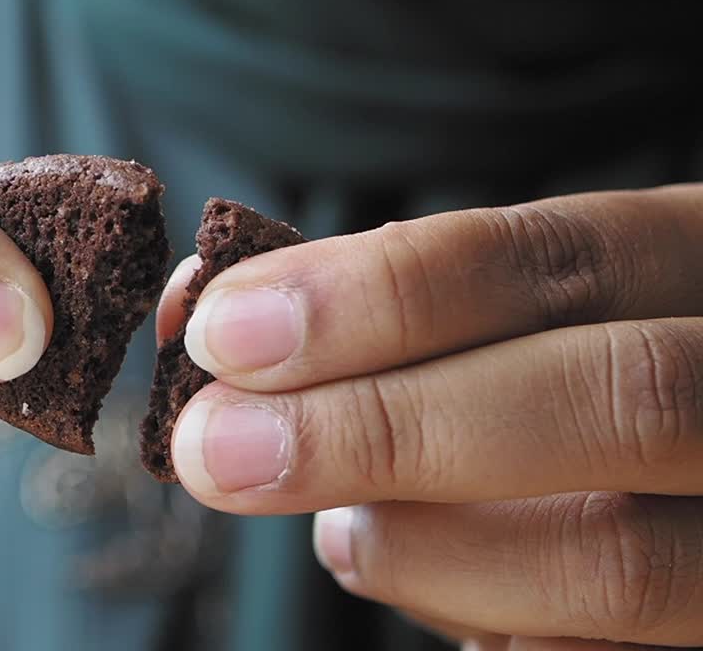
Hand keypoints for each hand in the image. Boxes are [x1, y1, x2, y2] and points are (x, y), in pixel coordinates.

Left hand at [161, 184, 702, 647]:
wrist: (685, 485)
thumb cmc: (566, 382)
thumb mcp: (521, 319)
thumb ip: (401, 320)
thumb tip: (224, 324)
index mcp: (702, 268)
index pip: (562, 258)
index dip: (383, 293)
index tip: (230, 331)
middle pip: (609, 399)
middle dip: (382, 426)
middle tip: (219, 449)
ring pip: (618, 559)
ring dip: (425, 550)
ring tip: (341, 538)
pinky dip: (489, 631)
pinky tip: (440, 595)